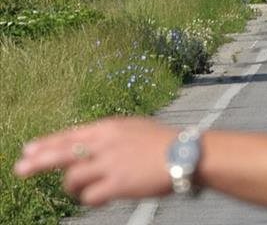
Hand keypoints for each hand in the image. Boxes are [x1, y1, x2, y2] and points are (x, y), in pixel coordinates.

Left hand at [13, 117, 176, 205]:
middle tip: (19, 169)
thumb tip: (89, 146)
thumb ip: (110, 136)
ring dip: (73, 187)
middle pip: (61, 153)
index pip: (69, 135)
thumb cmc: (165, 142)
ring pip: (73, 178)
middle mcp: (106, 144)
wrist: (187, 154)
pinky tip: (99, 199)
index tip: (28, 149)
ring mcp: (110, 164)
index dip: (47, 143)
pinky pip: (90, 196)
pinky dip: (91, 198)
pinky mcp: (118, 184)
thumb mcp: (134, 128)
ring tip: (80, 190)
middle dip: (38, 162)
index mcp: (109, 127)